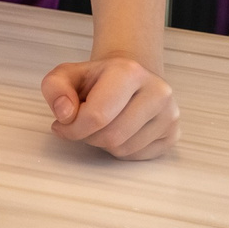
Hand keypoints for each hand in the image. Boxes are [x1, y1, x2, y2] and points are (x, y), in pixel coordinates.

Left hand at [41, 55, 178, 159]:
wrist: (129, 76)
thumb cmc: (97, 78)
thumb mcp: (67, 74)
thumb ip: (55, 89)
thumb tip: (65, 114)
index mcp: (129, 71)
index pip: (97, 116)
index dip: (73, 128)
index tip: (63, 124)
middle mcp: (157, 92)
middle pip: (111, 137)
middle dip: (88, 136)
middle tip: (82, 124)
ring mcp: (169, 114)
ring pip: (124, 149)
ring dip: (103, 144)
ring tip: (102, 124)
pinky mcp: (173, 134)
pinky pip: (138, 156)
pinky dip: (120, 149)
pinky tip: (119, 130)